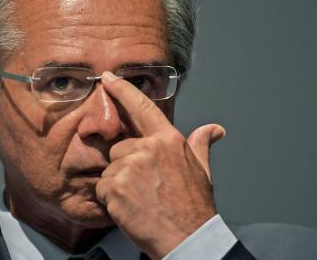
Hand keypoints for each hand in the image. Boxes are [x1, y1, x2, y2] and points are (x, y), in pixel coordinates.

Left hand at [96, 72, 225, 259]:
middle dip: (125, 165)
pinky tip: (130, 208)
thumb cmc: (194, 206)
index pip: (142, 107)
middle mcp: (148, 148)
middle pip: (119, 148)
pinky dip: (111, 200)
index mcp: (169, 140)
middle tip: (143, 187)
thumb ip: (201, 145)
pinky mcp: (116, 187)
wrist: (187, 238)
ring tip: (139, 199)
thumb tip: (214, 129)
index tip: (108, 78)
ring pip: (110, 169)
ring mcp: (130, 167)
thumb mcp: (202, 171)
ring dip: (118, 185)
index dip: (122, 90)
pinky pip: (102, 188)